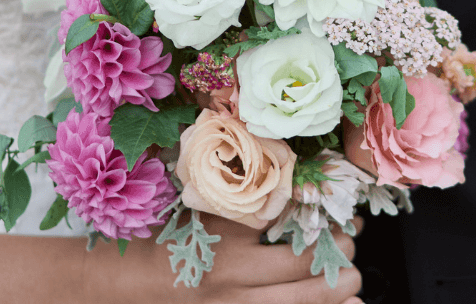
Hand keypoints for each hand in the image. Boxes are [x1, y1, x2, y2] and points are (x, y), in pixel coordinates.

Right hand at [0, 215, 363, 303]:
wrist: (120, 287)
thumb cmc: (166, 239)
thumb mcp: (205, 212)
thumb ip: (247, 201)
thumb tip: (296, 184)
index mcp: (228, 254)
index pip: (295, 247)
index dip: (331, 236)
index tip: (350, 223)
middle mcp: (233, 292)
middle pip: (303, 287)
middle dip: (339, 270)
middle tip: (353, 253)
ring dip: (332, 302)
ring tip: (354, 289)